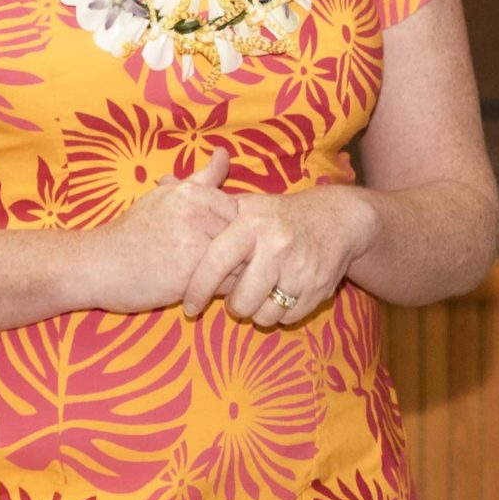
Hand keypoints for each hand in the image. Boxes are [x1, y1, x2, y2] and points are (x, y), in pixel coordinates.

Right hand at [87, 150, 236, 311]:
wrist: (97, 264)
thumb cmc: (132, 232)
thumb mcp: (165, 196)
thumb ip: (202, 177)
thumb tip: (223, 152)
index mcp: (192, 192)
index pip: (235, 211)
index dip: (222, 228)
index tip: (200, 237)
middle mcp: (197, 213)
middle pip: (239, 236)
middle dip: (226, 249)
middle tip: (194, 257)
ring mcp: (195, 244)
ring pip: (236, 261)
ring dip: (224, 270)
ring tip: (193, 271)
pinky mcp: (191, 276)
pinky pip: (225, 284)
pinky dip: (215, 289)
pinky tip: (191, 286)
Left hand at [180, 187, 380, 327]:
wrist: (337, 219)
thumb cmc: (278, 215)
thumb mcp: (246, 204)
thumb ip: (205, 200)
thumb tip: (162, 181)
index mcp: (252, 224)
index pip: (216, 263)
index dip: (198, 289)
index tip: (189, 306)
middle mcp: (276, 246)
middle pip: (241, 300)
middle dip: (234, 305)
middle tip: (235, 297)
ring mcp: (300, 269)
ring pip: (263, 315)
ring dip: (257, 312)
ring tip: (258, 296)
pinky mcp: (318, 288)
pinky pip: (287, 318)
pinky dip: (280, 314)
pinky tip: (279, 296)